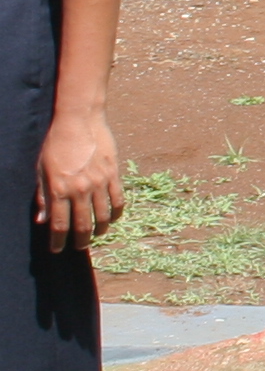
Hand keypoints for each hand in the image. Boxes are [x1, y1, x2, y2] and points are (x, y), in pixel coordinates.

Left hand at [36, 110, 118, 253]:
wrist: (78, 120)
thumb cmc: (54, 144)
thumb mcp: (41, 171)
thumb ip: (42, 197)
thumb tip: (42, 220)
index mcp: (59, 190)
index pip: (59, 224)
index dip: (58, 241)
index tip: (57, 250)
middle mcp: (80, 189)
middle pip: (82, 224)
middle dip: (80, 241)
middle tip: (79, 248)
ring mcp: (99, 182)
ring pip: (102, 216)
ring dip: (99, 230)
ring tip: (95, 236)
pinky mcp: (113, 174)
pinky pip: (118, 200)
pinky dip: (116, 213)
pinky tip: (111, 219)